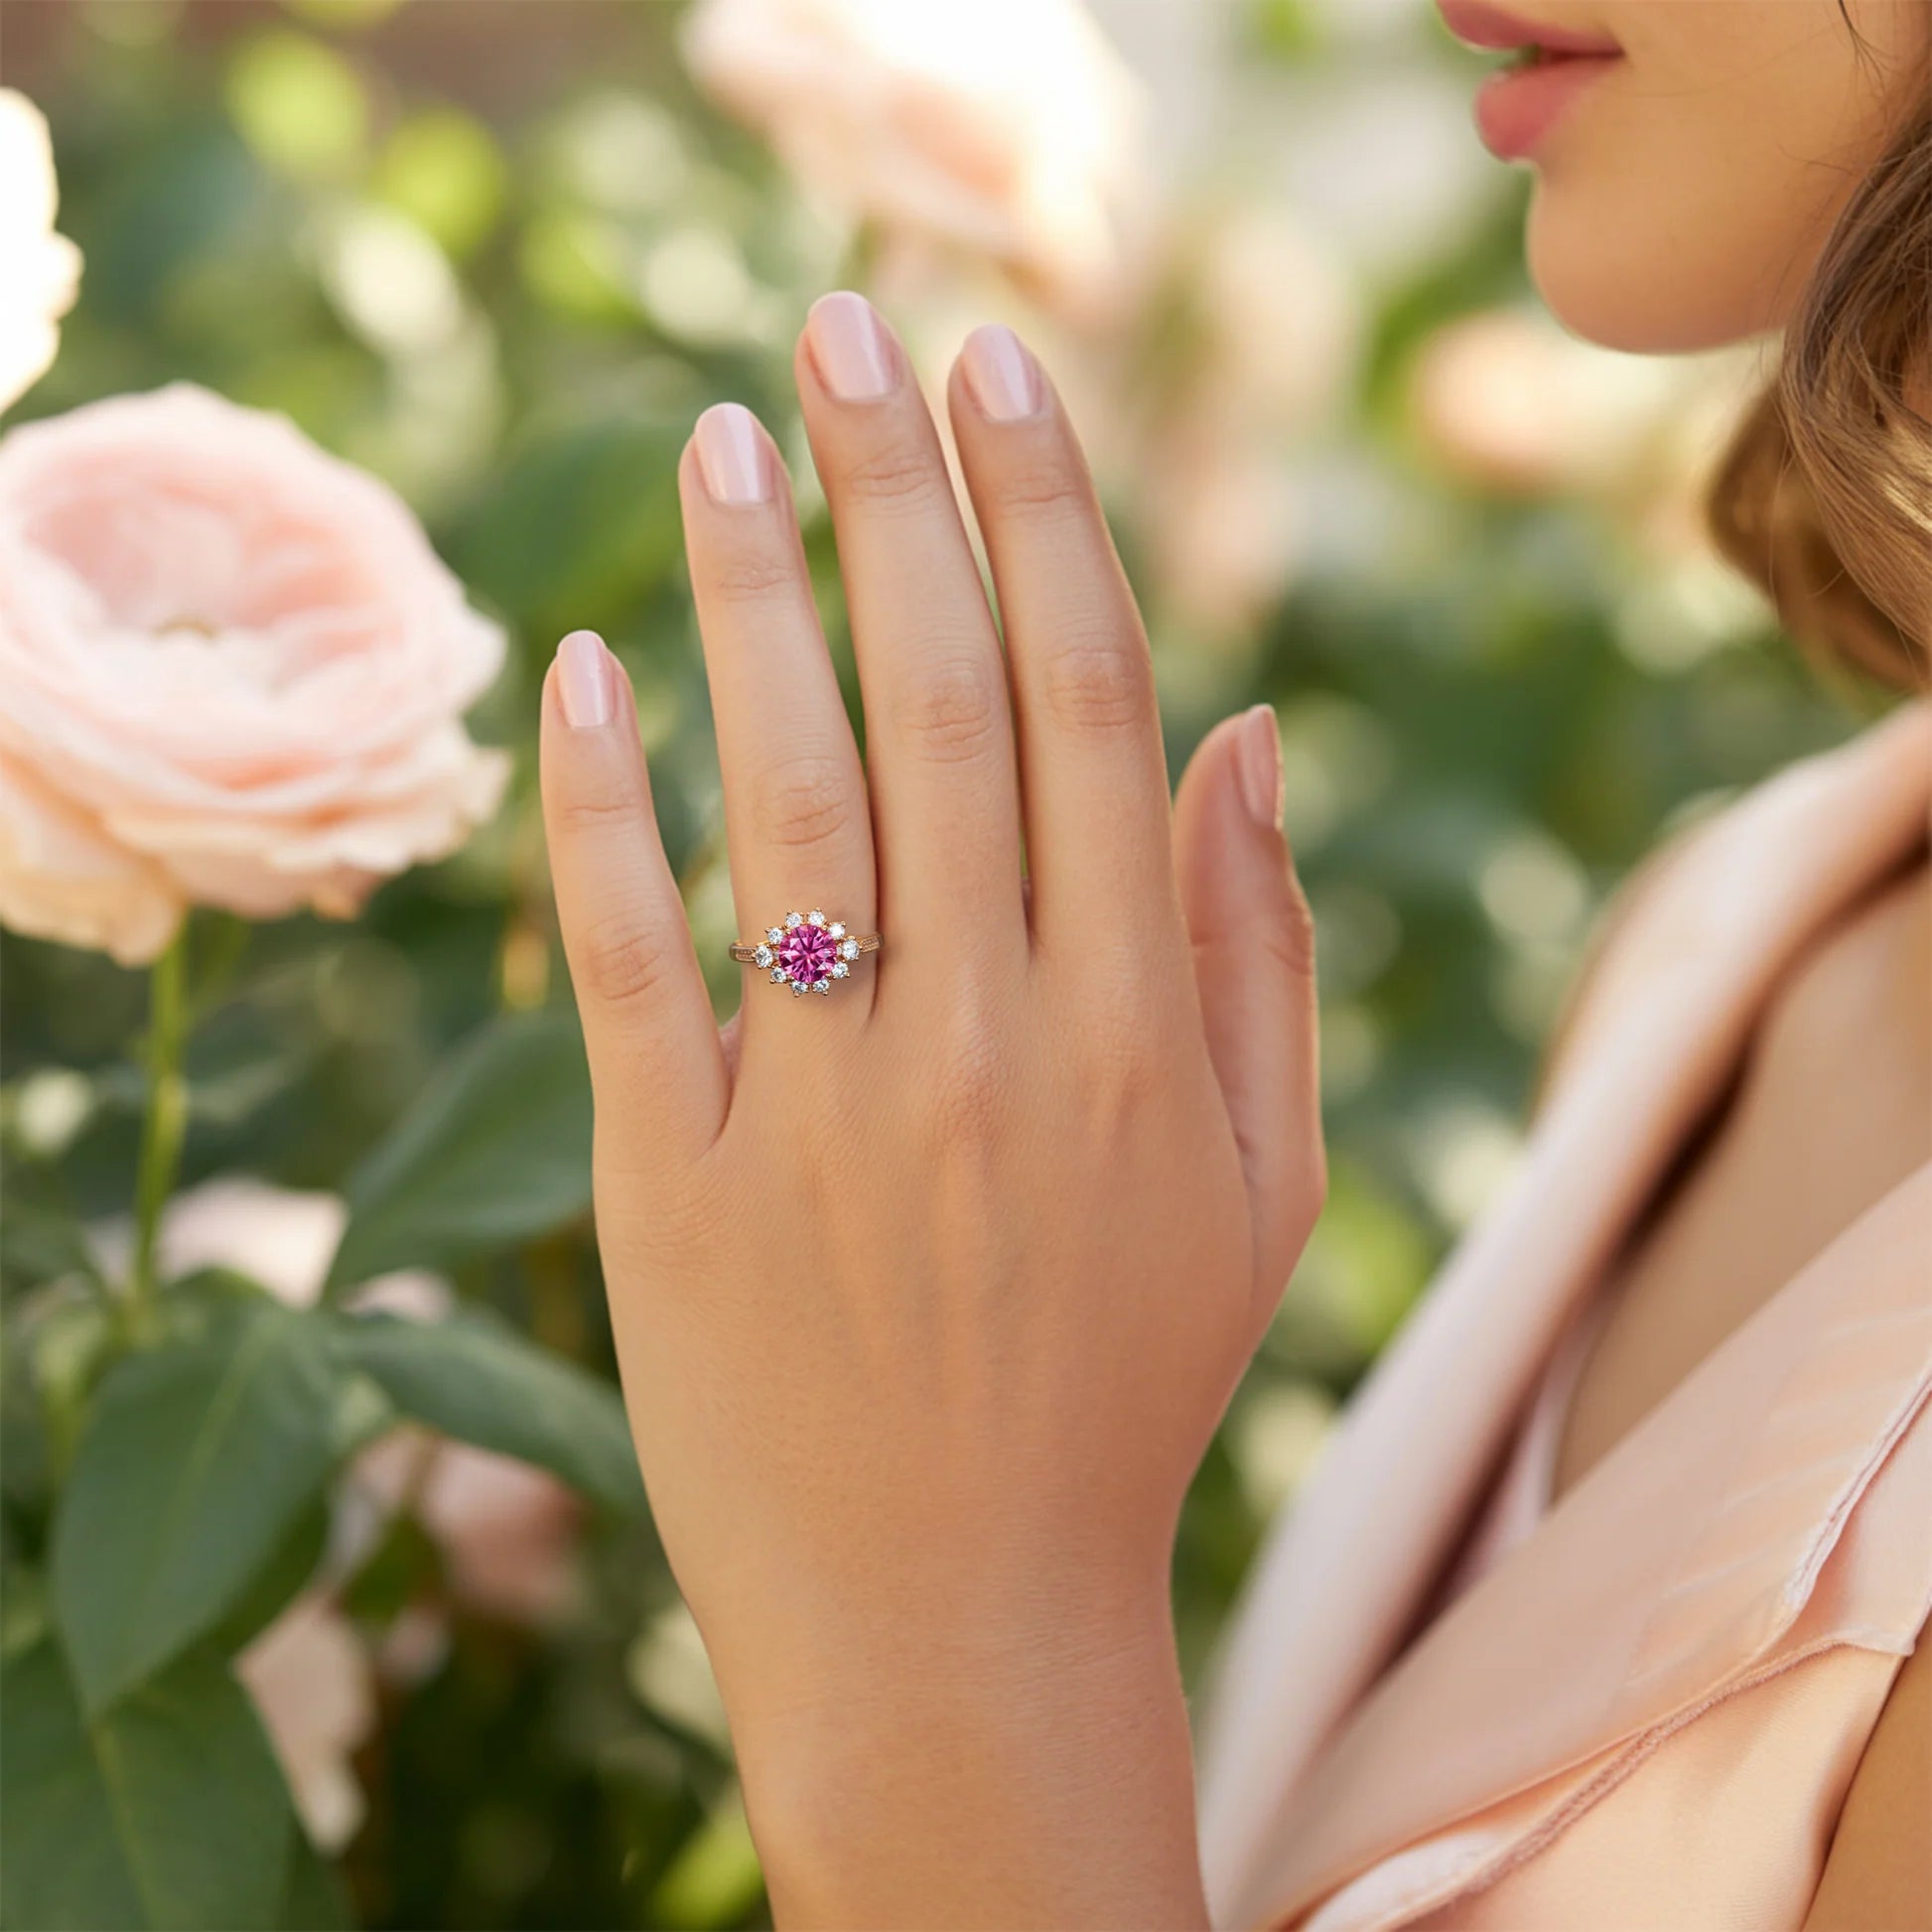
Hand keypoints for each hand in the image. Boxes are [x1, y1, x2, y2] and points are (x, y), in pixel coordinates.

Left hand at [540, 293, 1322, 1928]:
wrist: (957, 1617)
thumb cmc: (1118, 1391)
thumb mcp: (1258, 1187)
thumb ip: (1254, 953)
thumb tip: (1243, 729)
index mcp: (1135, 1031)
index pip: (1095, 710)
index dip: (1047, 520)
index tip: (997, 376)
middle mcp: (988, 1043)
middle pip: (946, 705)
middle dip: (895, 491)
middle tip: (844, 323)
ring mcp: (829, 1111)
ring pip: (791, 795)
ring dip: (755, 595)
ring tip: (721, 434)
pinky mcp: (679, 1182)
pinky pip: (630, 958)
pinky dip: (601, 804)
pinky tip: (588, 665)